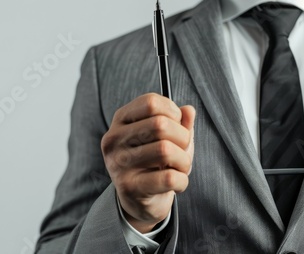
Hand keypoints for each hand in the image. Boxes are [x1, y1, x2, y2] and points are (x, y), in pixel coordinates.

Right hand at [101, 93, 194, 232]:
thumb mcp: (168, 137)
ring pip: (166, 150)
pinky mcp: (129, 187)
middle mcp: (114, 139)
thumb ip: (179, 122)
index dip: (173, 112)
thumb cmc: (155, 162)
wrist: (140, 201)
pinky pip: (169, 177)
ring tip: (180, 167)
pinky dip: (182, 180)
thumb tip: (189, 111)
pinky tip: (177, 183)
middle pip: (160, 124)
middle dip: (183, 137)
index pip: (151, 102)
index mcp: (121, 120)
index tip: (177, 125)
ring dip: (184, 160)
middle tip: (182, 150)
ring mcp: (119, 163)